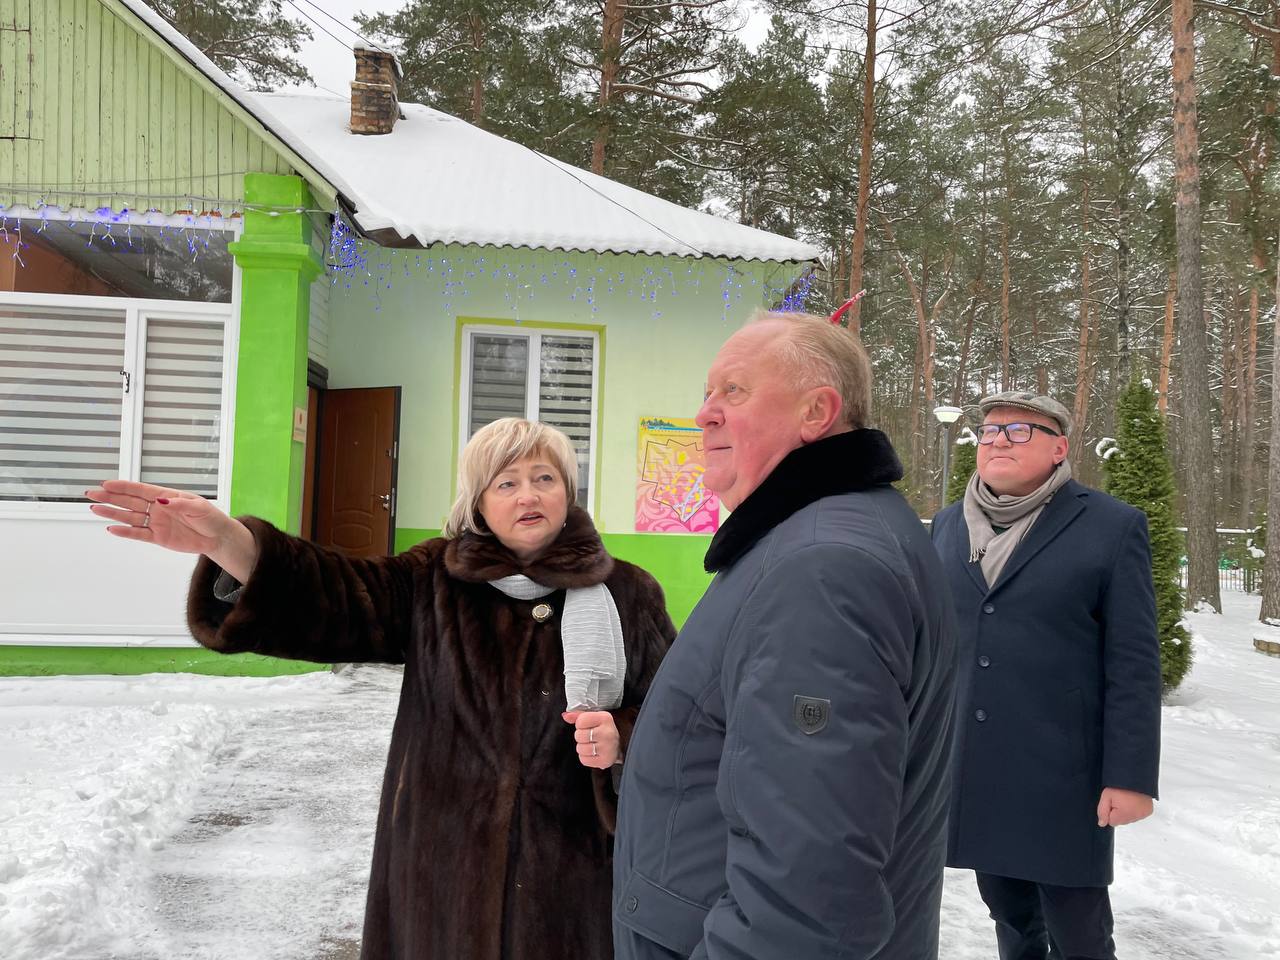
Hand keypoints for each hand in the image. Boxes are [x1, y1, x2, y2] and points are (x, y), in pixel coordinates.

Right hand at [86, 480, 257, 581]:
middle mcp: (158, 508)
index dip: (123, 486)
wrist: (217, 537)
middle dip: (110, 497)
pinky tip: (111, 528)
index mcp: (167, 496)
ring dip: (113, 513)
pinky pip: (139, 534)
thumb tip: (161, 501)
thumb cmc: (210, 517)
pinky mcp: (158, 537)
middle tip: (91, 493)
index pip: (141, 490)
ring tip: (95, 508)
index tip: (106, 483)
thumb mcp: (199, 508)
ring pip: (130, 517)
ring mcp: (156, 522)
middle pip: (130, 501)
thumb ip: (180, 504)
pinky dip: (125, 532)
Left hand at [563, 711, 620, 768]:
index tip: (589, 726)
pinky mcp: (605, 761)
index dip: (580, 724)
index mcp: (605, 718)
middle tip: (591, 736)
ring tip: (593, 745)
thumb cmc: (604, 729)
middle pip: (579, 735)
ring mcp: (607, 748)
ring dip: (583, 748)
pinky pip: (583, 760)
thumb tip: (565, 715)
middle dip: (581, 737)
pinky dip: (586, 757)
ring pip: (580, 748)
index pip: (580, 721)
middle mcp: (608, 732)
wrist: (621, 745)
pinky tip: (594, 753)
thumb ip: (578, 716)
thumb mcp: (594, 718)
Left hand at [1097, 787, 1153, 826]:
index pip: (1112, 822)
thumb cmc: (1120, 785)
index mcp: (1124, 814)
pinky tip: (1133, 801)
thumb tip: (1102, 824)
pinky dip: (1135, 810)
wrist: (1135, 777)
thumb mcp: (1106, 796)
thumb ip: (1102, 811)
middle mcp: (1135, 817)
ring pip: (1130, 818)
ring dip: (1127, 812)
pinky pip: (1138, 815)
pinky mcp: (1148, 811)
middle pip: (1121, 821)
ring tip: (1126, 799)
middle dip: (1118, 812)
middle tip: (1119, 800)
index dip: (1110, 812)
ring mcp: (1143, 814)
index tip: (1112, 803)